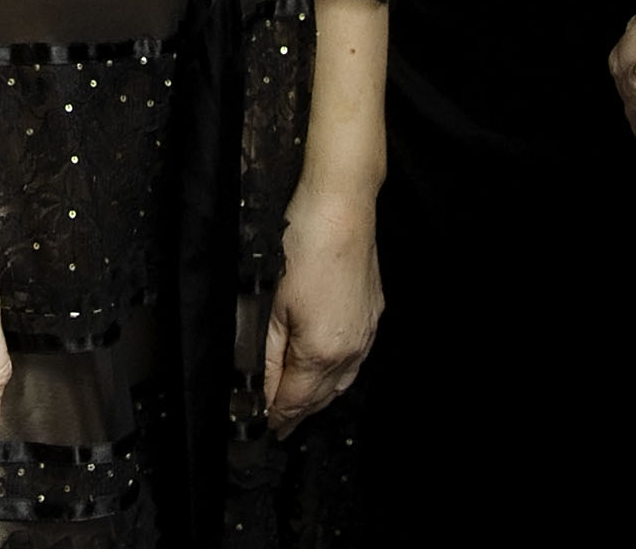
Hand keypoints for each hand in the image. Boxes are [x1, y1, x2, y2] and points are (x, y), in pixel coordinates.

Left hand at [261, 176, 380, 434]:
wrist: (340, 209)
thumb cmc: (303, 245)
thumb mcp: (272, 304)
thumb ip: (267, 354)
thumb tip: (263, 389)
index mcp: (323, 350)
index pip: (297, 399)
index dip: (279, 415)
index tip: (267, 427)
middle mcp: (351, 348)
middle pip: (322, 396)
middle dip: (300, 413)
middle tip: (281, 425)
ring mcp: (366, 332)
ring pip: (342, 381)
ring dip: (320, 396)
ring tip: (301, 405)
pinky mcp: (372, 314)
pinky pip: (355, 358)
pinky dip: (338, 373)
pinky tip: (327, 371)